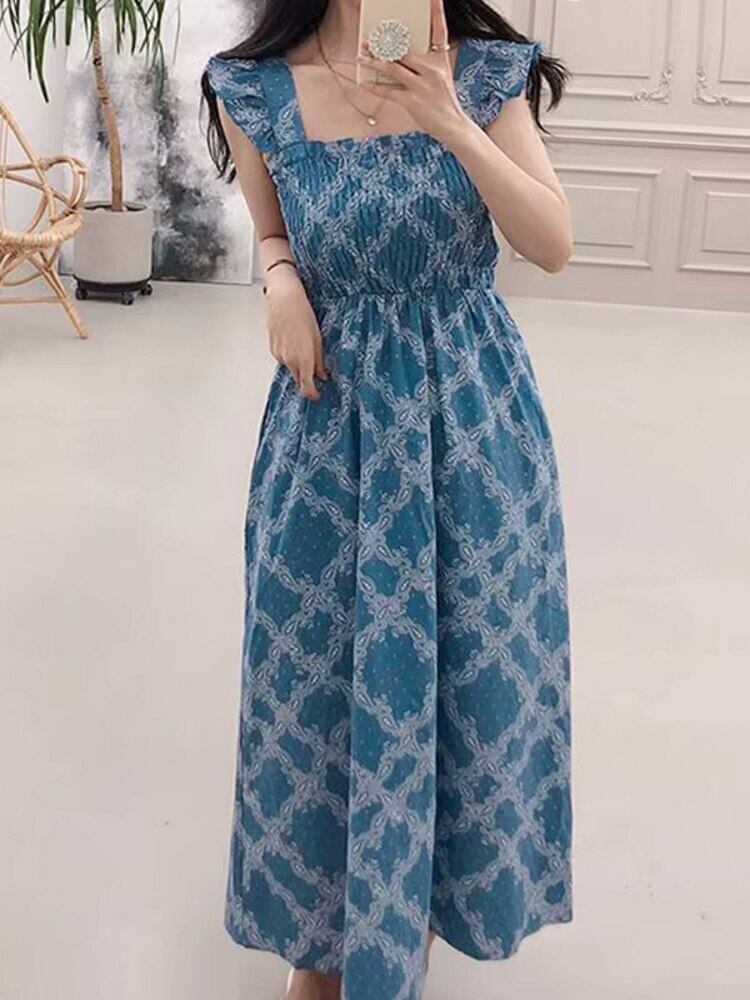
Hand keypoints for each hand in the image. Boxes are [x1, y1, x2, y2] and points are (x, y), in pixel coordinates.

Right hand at [265, 266, 327, 400]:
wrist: (284, 299)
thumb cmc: (302, 314)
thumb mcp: (317, 338)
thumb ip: (319, 360)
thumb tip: (323, 375)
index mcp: (303, 358)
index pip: (306, 386)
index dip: (312, 393)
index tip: (317, 395)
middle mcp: (289, 360)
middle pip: (298, 379)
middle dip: (306, 379)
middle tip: (315, 375)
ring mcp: (279, 355)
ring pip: (291, 368)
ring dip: (298, 365)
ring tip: (304, 349)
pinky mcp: (273, 349)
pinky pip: (283, 359)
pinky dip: (290, 357)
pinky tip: (294, 343)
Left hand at [357, 0, 474, 147]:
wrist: (453, 126)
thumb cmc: (443, 100)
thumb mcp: (440, 76)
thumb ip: (424, 64)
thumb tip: (397, 55)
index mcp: (441, 60)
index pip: (440, 30)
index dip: (436, 11)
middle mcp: (432, 70)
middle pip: (404, 50)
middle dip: (384, 44)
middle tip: (368, 38)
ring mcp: (423, 86)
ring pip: (393, 68)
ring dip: (374, 61)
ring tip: (362, 56)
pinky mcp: (413, 103)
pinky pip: (389, 92)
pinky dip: (374, 87)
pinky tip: (363, 82)